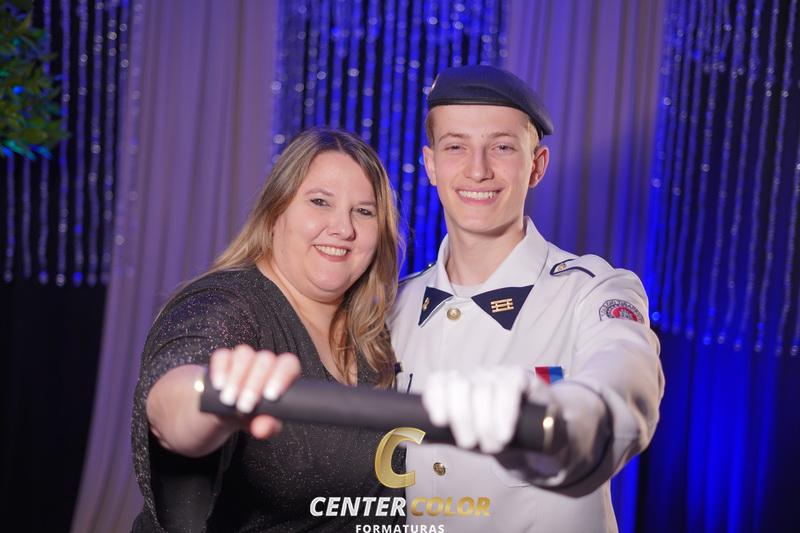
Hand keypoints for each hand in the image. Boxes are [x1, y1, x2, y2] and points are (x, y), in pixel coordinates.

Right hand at [209, 345, 300, 438]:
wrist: (227, 412)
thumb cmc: (253, 416)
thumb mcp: (263, 424)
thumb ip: (268, 427)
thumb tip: (263, 428)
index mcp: (283, 374)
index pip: (289, 364)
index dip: (282, 376)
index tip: (270, 396)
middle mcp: (266, 362)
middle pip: (265, 360)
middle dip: (254, 384)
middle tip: (245, 406)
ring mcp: (245, 357)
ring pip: (244, 355)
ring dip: (236, 378)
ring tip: (229, 400)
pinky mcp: (224, 357)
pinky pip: (222, 355)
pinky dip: (220, 369)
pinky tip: (219, 386)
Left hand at [422, 366, 548, 453]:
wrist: (538, 438)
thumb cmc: (495, 436)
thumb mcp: (467, 438)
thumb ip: (438, 437)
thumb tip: (405, 439)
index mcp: (456, 387)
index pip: (439, 380)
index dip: (435, 397)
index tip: (438, 420)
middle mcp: (474, 376)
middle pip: (459, 385)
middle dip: (462, 417)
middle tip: (470, 444)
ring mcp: (497, 374)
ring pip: (483, 389)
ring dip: (485, 422)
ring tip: (493, 445)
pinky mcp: (521, 377)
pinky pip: (508, 386)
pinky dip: (504, 412)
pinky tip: (504, 432)